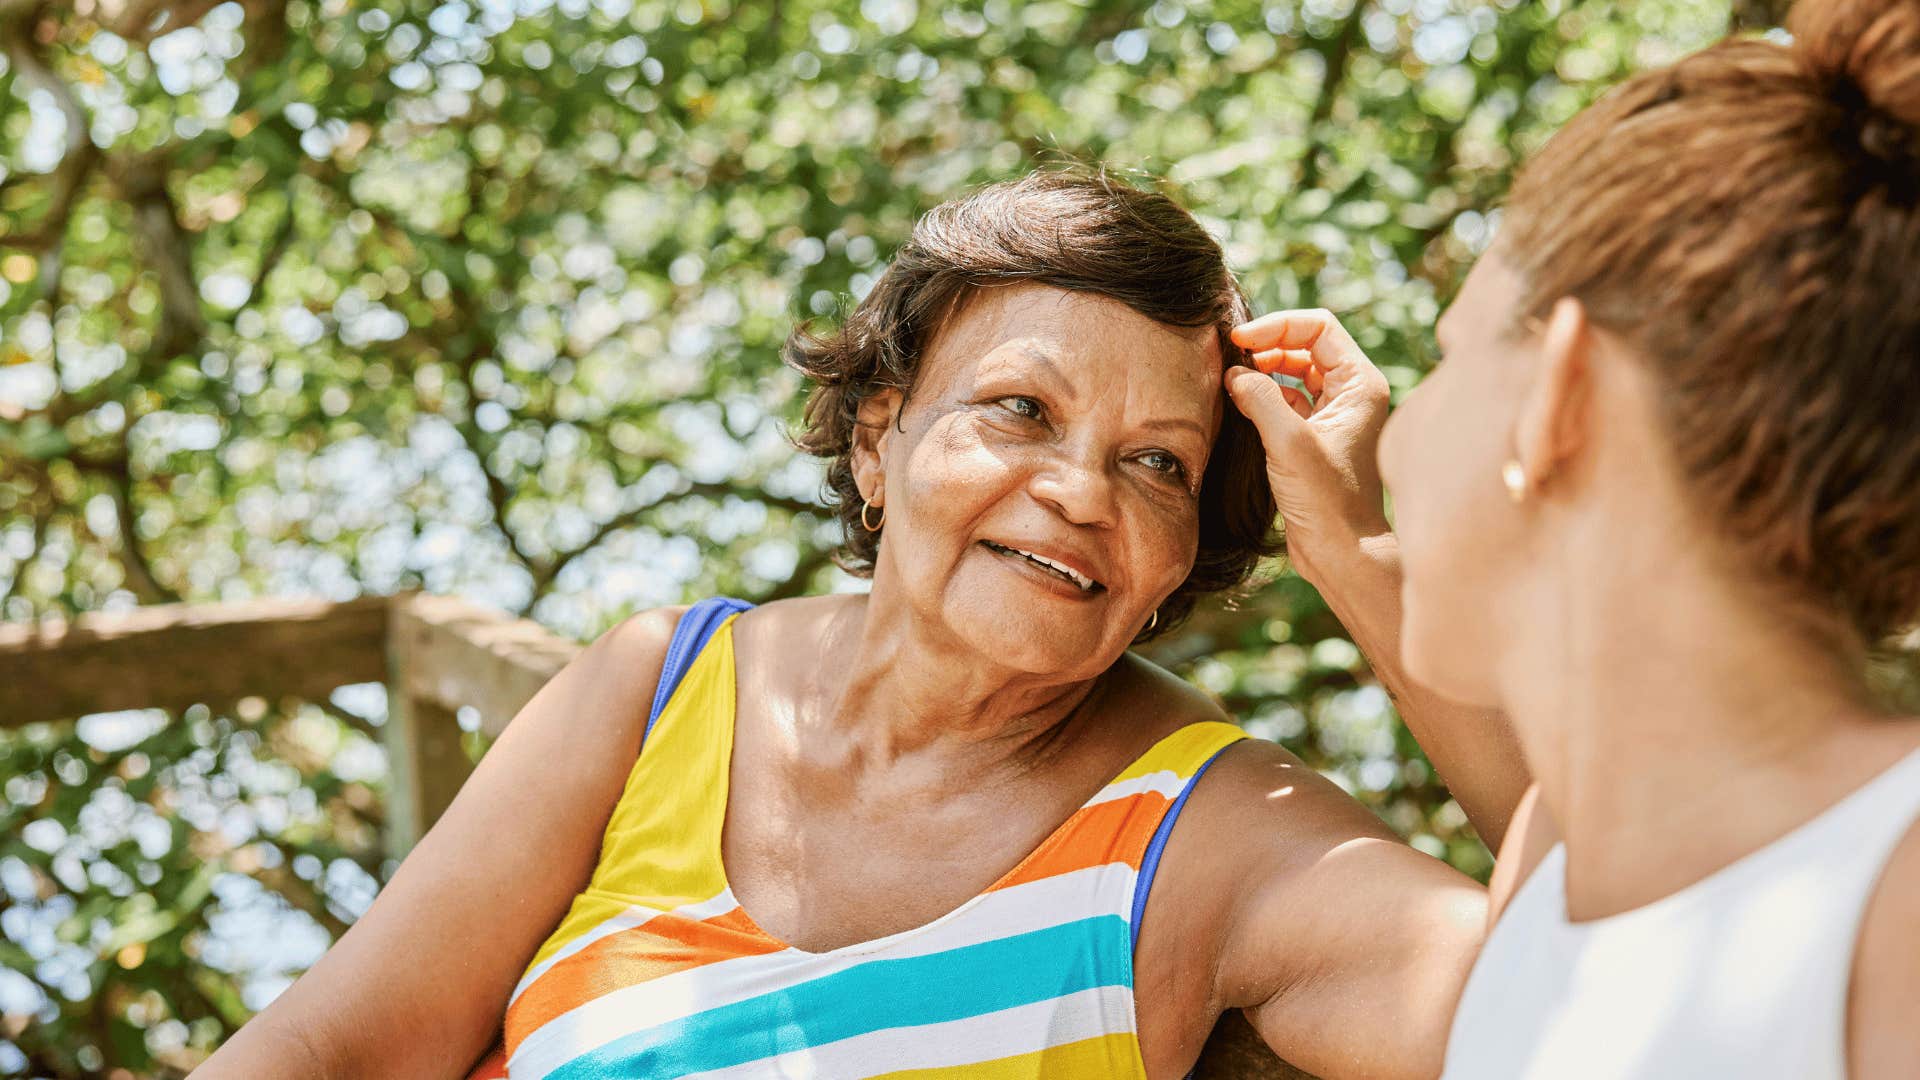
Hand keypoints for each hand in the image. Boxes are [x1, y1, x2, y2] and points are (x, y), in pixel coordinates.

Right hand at [1224, 308, 1391, 585]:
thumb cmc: (1327, 500)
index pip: (1319, 327)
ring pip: (1295, 372)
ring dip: (1263, 370)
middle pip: (1306, 345)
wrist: (1341, 552)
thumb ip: (1260, 398)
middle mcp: (1352, 394)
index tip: (1240, 340)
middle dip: (1267, 345)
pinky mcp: (1314, 437)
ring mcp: (1334, 415)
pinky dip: (1263, 395)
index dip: (1277, 326)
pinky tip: (1238, 401)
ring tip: (1230, 378)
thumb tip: (1234, 374)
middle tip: (1230, 357)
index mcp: (1360, 384)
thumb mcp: (1289, 443)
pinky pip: (1287, 400)